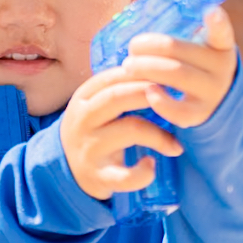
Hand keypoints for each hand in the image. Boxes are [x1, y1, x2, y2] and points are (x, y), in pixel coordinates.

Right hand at [60, 68, 183, 200]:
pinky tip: (151, 166)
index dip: (144, 72)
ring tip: (175, 145)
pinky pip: (124, 176)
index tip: (167, 76)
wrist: (67, 170)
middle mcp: (83, 120)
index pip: (114, 76)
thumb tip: (160, 66)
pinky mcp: (98, 176)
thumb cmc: (93, 130)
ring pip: (130, 130)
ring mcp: (89, 148)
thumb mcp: (95, 104)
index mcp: (83, 98)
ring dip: (159, 135)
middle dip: (151, 94)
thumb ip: (119, 86)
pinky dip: (142, 173)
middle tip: (175, 100)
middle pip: (118, 97)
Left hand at [120, 5, 237, 128]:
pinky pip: (178, 108)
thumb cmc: (189, 68)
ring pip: (177, 75)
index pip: (222, 32)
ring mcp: (212, 93)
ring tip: (128, 65)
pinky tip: (146, 91)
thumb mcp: (191, 47)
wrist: (206, 109)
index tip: (211, 10)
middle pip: (182, 51)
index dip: (217, 22)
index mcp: (219, 47)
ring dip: (148, 68)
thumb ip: (178, 25)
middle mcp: (221, 68)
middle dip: (152, 47)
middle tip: (132, 46)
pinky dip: (161, 99)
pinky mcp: (199, 115)